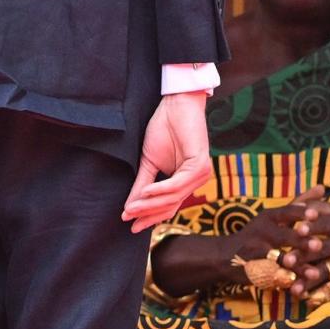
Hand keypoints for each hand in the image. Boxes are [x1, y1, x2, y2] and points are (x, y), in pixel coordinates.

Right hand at [122, 92, 212, 233]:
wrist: (176, 104)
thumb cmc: (164, 128)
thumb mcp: (149, 161)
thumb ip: (142, 184)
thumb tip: (130, 207)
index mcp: (186, 181)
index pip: (168, 206)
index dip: (149, 217)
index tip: (130, 224)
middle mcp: (196, 181)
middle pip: (170, 206)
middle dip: (147, 213)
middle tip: (128, 218)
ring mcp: (201, 175)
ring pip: (173, 198)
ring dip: (150, 204)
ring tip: (131, 207)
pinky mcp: (200, 165)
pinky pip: (177, 184)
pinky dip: (160, 189)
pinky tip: (145, 192)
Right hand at [222, 188, 327, 281]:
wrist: (225, 256)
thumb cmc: (257, 233)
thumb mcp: (274, 215)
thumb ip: (300, 203)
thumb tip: (322, 188)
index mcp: (268, 216)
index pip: (285, 212)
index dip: (299, 214)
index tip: (315, 215)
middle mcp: (262, 232)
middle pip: (283, 236)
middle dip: (300, 242)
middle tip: (318, 245)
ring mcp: (257, 253)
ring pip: (280, 260)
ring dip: (297, 267)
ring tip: (314, 272)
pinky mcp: (256, 270)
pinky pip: (275, 277)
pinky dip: (288, 282)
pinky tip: (302, 287)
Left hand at [277, 201, 329, 292]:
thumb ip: (321, 207)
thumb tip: (298, 204)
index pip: (326, 224)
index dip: (313, 227)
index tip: (298, 230)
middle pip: (323, 248)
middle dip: (305, 255)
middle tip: (287, 261)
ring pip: (326, 268)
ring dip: (309, 277)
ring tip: (294, 287)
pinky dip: (317, 289)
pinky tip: (304, 295)